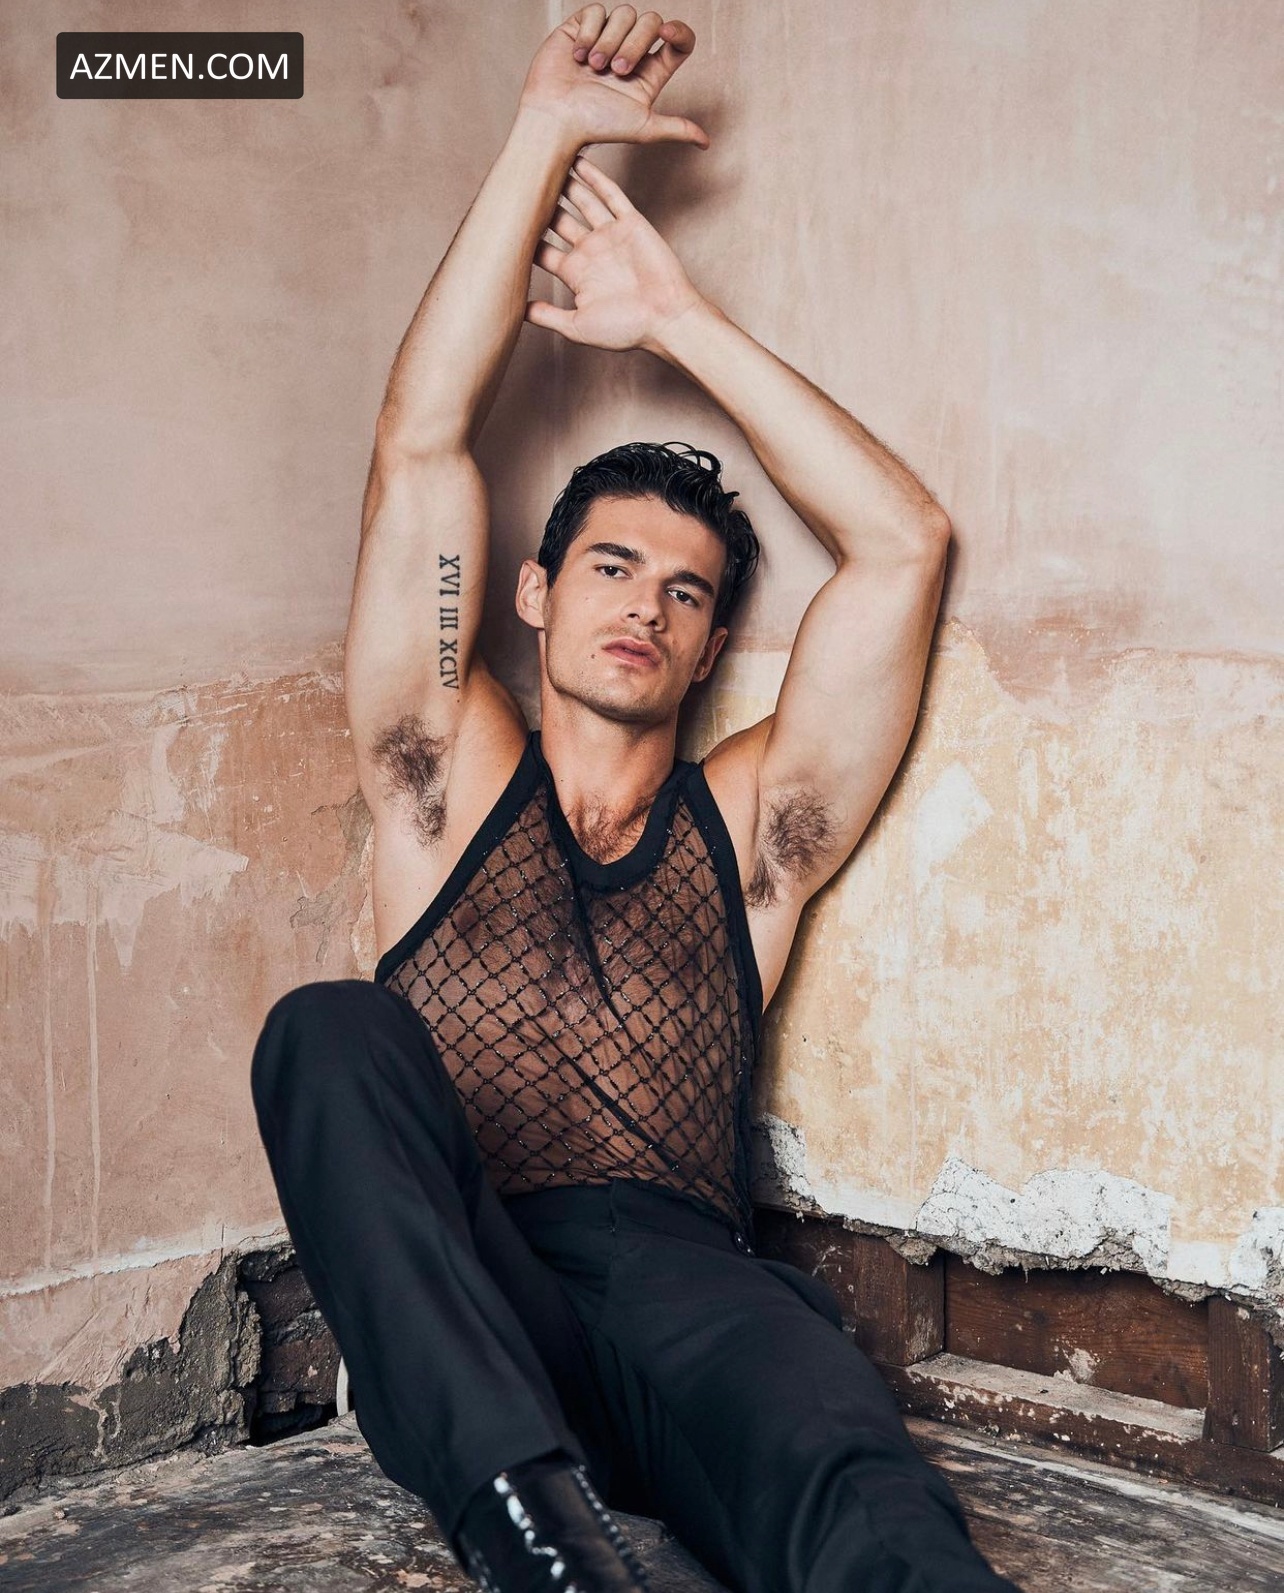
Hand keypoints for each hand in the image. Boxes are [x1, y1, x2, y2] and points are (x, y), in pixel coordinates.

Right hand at [519, 6, 708, 149]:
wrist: (556, 120)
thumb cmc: (596, 127)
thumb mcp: (643, 128)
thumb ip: (676, 128)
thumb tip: (706, 143)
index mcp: (649, 73)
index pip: (678, 42)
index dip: (679, 32)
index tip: (666, 34)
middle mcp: (630, 51)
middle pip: (650, 22)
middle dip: (634, 44)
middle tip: (615, 71)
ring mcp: (605, 37)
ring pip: (624, 14)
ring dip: (609, 41)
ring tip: (593, 67)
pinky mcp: (581, 28)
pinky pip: (596, 10)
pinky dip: (589, 32)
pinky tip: (577, 55)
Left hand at [525, 156, 705, 352]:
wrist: (666, 320)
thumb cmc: (626, 330)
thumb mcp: (577, 327)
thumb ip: (546, 316)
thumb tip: (514, 312)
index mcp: (576, 274)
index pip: (542, 249)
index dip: (523, 234)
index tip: (502, 217)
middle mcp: (591, 251)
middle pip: (557, 220)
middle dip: (539, 202)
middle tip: (516, 178)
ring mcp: (610, 235)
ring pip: (581, 202)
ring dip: (564, 183)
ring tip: (542, 159)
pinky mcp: (630, 223)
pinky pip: (610, 194)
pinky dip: (595, 177)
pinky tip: (578, 160)